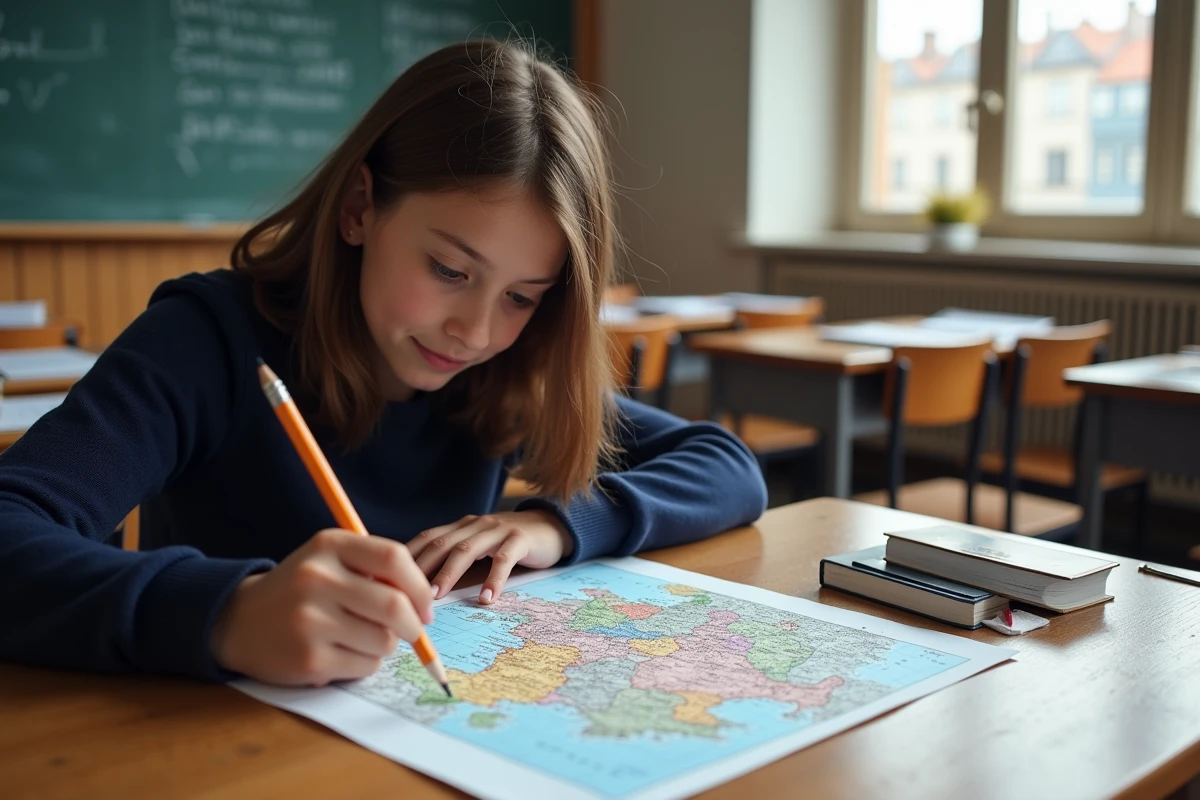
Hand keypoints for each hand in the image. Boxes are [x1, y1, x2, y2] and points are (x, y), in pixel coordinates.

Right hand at [210, 528, 433, 686]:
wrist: (239, 621)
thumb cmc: (301, 590)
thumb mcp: (331, 561)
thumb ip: (375, 569)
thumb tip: (425, 602)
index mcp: (328, 546)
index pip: (393, 558)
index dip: (419, 585)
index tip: (425, 604)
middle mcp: (317, 579)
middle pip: (395, 605)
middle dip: (414, 624)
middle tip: (413, 631)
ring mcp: (311, 621)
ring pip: (384, 640)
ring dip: (385, 645)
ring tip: (360, 638)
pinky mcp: (309, 659)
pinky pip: (366, 666)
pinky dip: (366, 663)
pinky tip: (342, 654)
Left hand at [407, 510, 573, 603]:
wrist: (552, 527)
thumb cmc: (509, 544)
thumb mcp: (479, 546)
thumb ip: (455, 558)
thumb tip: (420, 589)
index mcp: (461, 527)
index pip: (427, 538)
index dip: (406, 557)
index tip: (388, 579)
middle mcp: (475, 524)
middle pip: (441, 543)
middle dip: (420, 568)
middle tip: (404, 594)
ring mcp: (498, 530)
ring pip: (467, 550)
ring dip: (448, 573)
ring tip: (436, 597)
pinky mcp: (521, 540)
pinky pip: (504, 560)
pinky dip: (493, 579)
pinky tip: (486, 598)